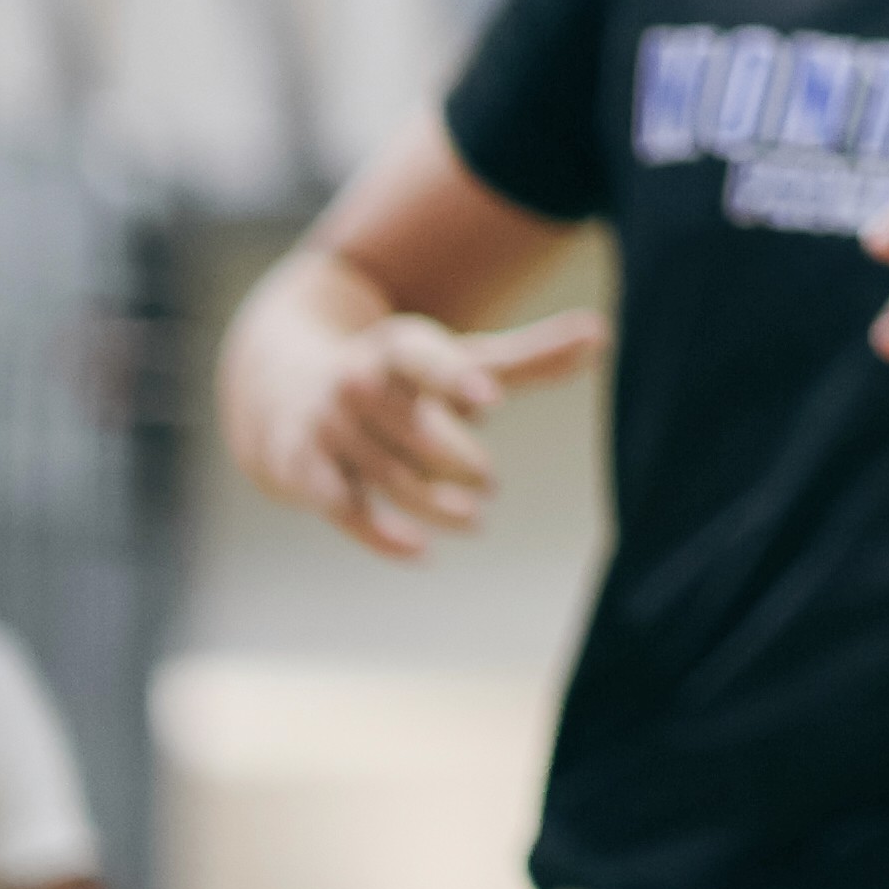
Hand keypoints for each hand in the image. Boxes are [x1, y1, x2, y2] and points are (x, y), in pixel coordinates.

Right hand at [273, 307, 607, 561]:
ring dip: (432, 503)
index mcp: (397, 347)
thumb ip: (528, 357)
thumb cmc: (402, 375)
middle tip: (490, 480)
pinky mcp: (305, 472)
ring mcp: (328, 429)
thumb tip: (602, 336)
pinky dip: (380, 533)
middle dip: (454, 458)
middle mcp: (356, 383)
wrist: (286, 388)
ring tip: (475, 519)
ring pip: (388, 475)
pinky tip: (421, 552)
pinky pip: (344, 508)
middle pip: (413, 428)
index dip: (454, 375)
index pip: (422, 356)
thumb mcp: (457, 359)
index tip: (491, 397)